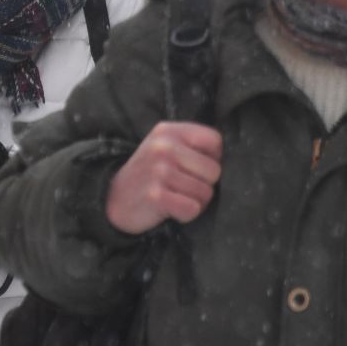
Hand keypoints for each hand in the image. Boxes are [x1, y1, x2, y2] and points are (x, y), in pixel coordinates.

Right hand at [104, 122, 222, 234]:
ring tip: (175, 197)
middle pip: (214, 170)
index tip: (195, 168)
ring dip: (195, 201)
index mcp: (169, 130)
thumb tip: (234, 159)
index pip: (215, 141)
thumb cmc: (149, 174)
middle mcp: (164, 146)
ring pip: (206, 193)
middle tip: (183, 187)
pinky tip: (170, 208)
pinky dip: (185, 214)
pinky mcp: (156, 195)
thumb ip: (192, 146)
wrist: (112, 199)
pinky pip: (193, 209)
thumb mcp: (164, 148)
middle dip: (204, 184)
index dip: (213, 159)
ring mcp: (159, 170)